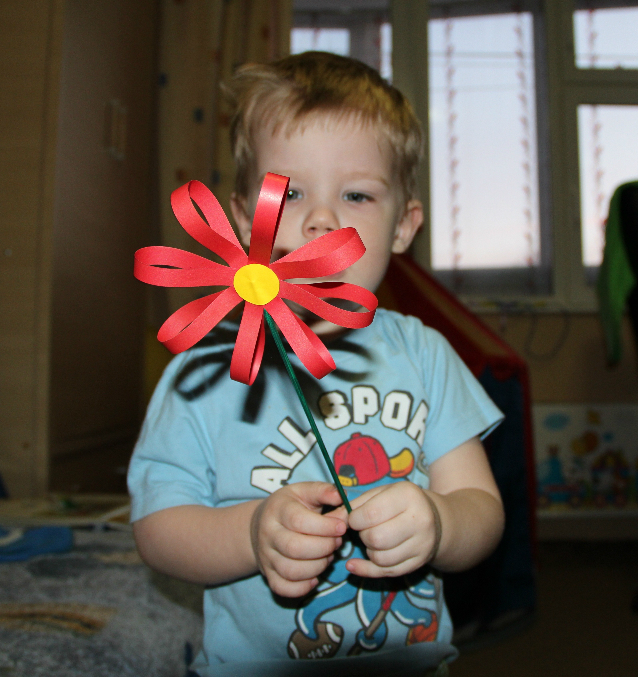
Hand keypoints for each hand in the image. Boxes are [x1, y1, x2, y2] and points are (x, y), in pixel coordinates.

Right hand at [250, 482, 346, 597]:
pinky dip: (302, 587)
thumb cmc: (290, 505)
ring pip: (291, 571)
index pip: (299, 521)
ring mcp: (266, 556)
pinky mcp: (268, 574)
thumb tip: (341, 496)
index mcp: (278, 509)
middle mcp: (268, 534)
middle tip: (337, 542)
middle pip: (294, 548)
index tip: (342, 526)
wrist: (262, 523)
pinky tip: (315, 576)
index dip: (324, 526)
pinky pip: (283, 588)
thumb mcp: (304, 491)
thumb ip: (323, 491)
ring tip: (328, 556)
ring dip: (317, 567)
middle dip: (324, 547)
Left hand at [344, 481, 439, 577]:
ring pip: (381, 558)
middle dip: (363, 535)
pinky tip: (355, 564)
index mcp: (408, 496)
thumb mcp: (380, 493)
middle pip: (376, 538)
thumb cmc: (399, 502)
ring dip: (369, 551)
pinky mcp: (419, 562)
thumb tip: (333, 520)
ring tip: (373, 539)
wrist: (434, 518)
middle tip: (366, 529)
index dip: (355, 519)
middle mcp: (420, 520)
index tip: (355, 518)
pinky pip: (387, 573)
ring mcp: (423, 544)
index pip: (371, 513)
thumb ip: (355, 504)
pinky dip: (367, 569)